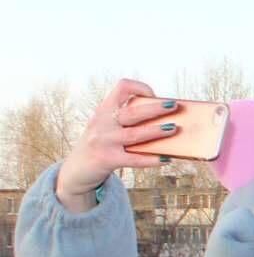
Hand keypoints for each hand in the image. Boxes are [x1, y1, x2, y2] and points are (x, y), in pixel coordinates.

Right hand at [55, 79, 165, 209]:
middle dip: (155, 109)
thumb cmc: (101, 145)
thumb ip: (128, 121)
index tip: (154, 95)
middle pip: (132, 112)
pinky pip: (134, 159)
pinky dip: (151, 159)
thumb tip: (166, 120)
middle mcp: (102, 123)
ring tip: (174, 129)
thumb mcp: (107, 127)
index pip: (121, 89)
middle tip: (174, 106)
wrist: (76, 169)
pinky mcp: (107, 160)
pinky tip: (166, 159)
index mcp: (104, 110)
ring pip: (134, 134)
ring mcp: (104, 141)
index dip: (139, 87)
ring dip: (156, 131)